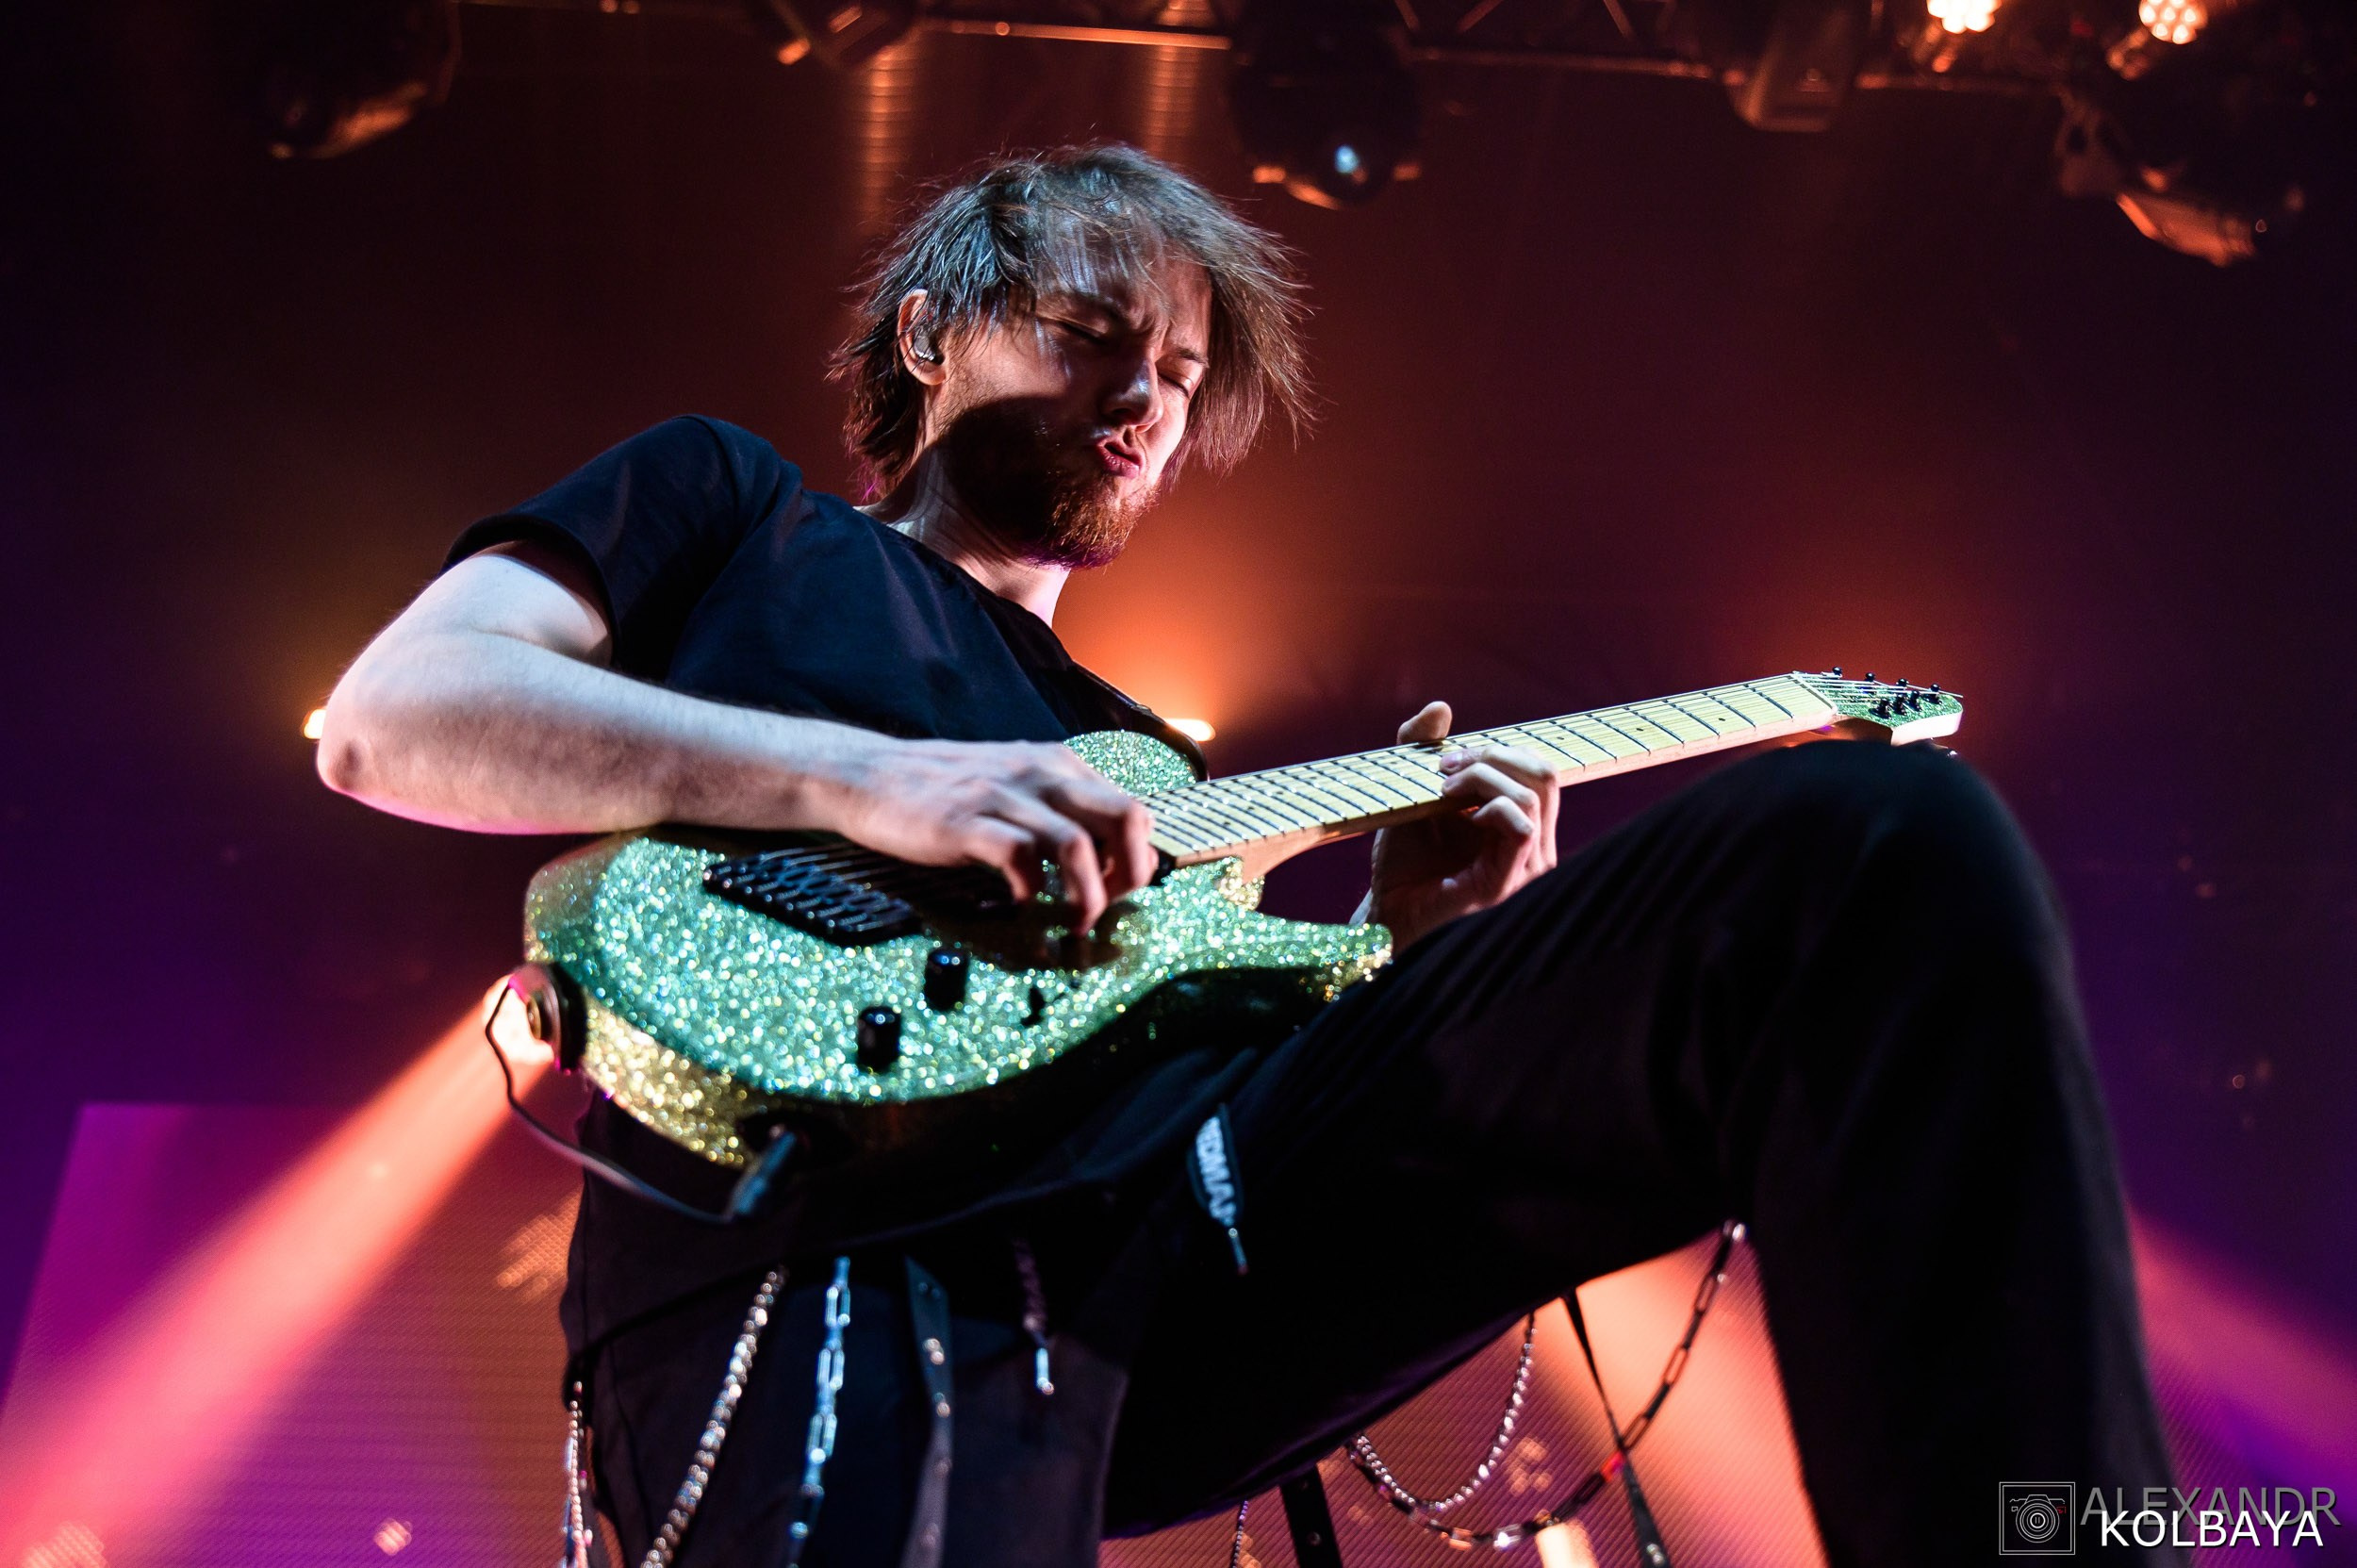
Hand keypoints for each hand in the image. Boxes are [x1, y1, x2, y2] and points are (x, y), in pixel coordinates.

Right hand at [827, 735, 1156, 931]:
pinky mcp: (966, 820)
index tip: (1114, 892)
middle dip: (1131, 874)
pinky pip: (1020, 856)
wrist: (870, 774)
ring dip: (1087, 895)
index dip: (1135, 859)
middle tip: (1106, 909)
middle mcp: (1042, 774)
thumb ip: (1057, 811)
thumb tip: (1103, 860)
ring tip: (1073, 922)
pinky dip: (1030, 890)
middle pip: (1126, 818)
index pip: (1133, 811)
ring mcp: (1004, 795)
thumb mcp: (1014, 786)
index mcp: (1059, 766)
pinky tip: (1021, 904)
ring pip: (1078, 845)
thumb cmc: (945, 789)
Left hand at [1365, 701, 1559, 949]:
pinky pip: (1519, 827)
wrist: (1386, 918)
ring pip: (1532, 794)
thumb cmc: (1402, 865)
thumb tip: (1442, 706)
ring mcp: (1526, 868)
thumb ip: (1421, 749)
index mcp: (1521, 828)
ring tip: (1444, 789)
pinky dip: (1488, 804)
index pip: (1539, 771)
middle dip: (1493, 755)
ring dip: (1484, 777)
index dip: (1497, 750)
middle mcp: (1534, 848)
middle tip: (1447, 766)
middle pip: (1544, 774)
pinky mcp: (1507, 884)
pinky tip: (1456, 813)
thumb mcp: (1412, 795)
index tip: (1448, 758)